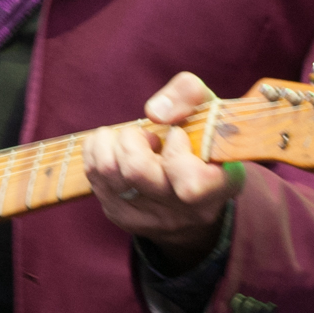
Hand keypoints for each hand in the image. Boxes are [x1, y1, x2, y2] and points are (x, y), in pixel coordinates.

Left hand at [82, 72, 242, 270]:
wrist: (196, 187)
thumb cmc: (204, 138)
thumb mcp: (209, 108)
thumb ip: (189, 94)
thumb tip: (155, 112)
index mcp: (218, 187)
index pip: (191, 184)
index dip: (177, 151)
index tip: (177, 135)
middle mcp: (186, 211)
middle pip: (136, 171)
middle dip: (132, 138)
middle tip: (146, 134)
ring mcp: (152, 219)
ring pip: (108, 173)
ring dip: (111, 142)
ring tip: (130, 139)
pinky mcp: (123, 216)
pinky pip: (95, 179)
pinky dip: (98, 152)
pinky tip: (116, 148)